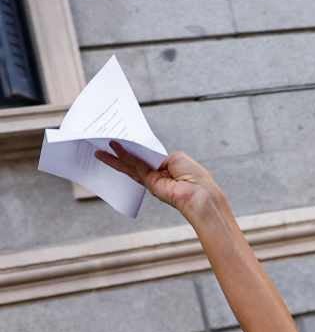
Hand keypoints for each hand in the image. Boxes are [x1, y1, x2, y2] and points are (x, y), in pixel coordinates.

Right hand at [94, 143, 224, 220]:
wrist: (200, 194)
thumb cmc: (195, 176)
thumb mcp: (176, 158)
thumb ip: (157, 155)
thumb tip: (145, 155)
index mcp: (166, 167)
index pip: (146, 155)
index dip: (135, 147)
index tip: (122, 137)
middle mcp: (157, 174)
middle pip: (134, 160)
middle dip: (119, 152)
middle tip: (102, 142)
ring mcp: (152, 179)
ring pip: (129, 165)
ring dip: (113, 157)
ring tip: (98, 149)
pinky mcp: (149, 182)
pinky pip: (134, 166)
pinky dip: (123, 156)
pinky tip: (112, 148)